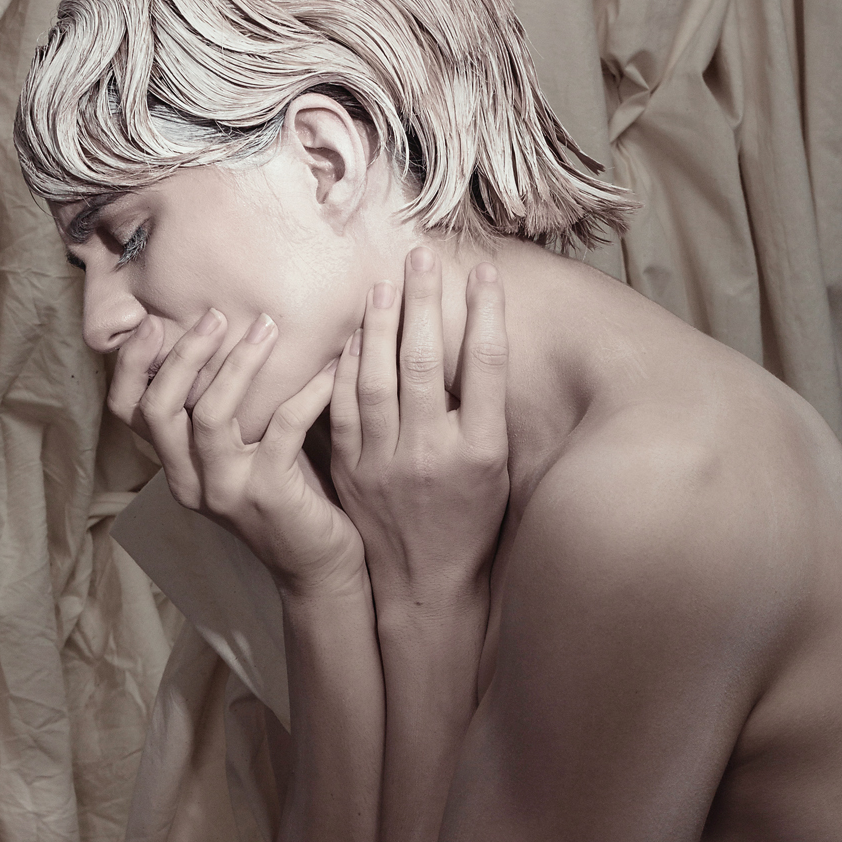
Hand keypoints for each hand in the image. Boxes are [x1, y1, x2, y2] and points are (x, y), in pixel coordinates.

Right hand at [105, 305, 364, 593]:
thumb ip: (225, 410)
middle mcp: (192, 483)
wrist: (321, 567)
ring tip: (266, 326)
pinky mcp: (270, 495)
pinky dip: (308, 390)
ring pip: (211, 415)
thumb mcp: (245, 453)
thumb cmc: (290, 498)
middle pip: (159, 408)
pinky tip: (332, 366)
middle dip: (184, 354)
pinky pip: (283, 426)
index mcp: (178, 469)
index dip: (131, 365)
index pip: (129, 412)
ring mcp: (227, 491)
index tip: (154, 323)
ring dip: (238, 364)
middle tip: (216, 315)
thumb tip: (225, 331)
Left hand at [328, 248, 509, 608]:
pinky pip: (343, 406)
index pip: (487, 367)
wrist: (423, 584)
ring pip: (379, 378)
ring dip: (381, 324)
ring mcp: (386, 461)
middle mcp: (434, 453)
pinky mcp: (351, 468)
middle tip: (422, 257)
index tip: (484, 272)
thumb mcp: (498, 471)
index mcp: (481, 452)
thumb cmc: (470, 523)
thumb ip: (487, 411)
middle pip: (429, 362)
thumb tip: (482, 342)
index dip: (486, 314)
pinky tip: (351, 336)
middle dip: (425, 303)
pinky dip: (346, 366)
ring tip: (384, 283)